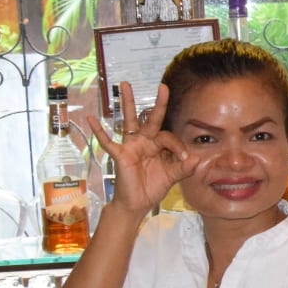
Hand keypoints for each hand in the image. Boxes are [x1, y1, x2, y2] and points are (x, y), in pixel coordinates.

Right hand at [84, 81, 198, 215]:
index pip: (169, 137)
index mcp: (159, 145)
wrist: (138, 203)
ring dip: (127, 103)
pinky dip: (99, 131)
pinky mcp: (119, 154)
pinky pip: (107, 141)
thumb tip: (196, 159)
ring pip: (129, 120)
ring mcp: (131, 146)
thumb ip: (185, 168)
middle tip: (163, 86)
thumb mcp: (173, 176)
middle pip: (151, 118)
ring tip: (125, 84)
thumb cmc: (153, 186)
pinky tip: (90, 118)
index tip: (185, 159)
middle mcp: (145, 141)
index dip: (178, 146)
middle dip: (158, 103)